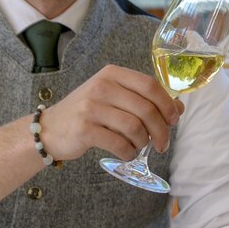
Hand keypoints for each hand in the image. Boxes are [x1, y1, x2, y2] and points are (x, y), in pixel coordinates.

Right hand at [39, 65, 182, 161]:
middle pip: (146, 109)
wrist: (50, 128)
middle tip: (162, 144)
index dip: (167, 104)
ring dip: (143, 142)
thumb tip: (178, 108)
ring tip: (139, 146)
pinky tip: (126, 153)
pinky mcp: (84, 129)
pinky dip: (128, 152)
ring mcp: (91, 107)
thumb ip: (144, 100)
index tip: (173, 120)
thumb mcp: (115, 98)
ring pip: (134, 127)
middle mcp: (101, 86)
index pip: (150, 85)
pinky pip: (119, 144)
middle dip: (161, 130)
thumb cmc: (89, 113)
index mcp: (112, 74)